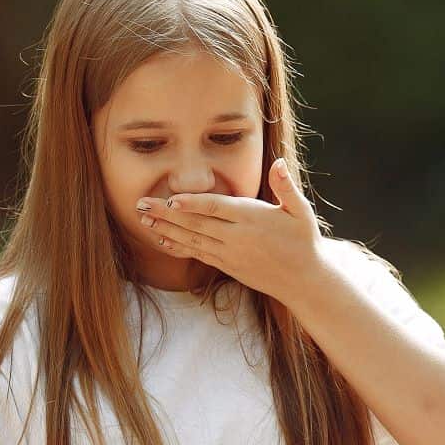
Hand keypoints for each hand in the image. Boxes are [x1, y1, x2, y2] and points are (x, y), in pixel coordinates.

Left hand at [135, 159, 324, 304]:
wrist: (305, 281)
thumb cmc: (303, 241)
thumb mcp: (301, 212)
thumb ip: (287, 187)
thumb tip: (278, 164)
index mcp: (252, 219)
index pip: (217, 208)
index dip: (192, 204)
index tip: (170, 199)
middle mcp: (237, 238)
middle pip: (196, 223)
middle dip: (166, 214)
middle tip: (140, 204)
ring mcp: (230, 254)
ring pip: (193, 240)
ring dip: (166, 229)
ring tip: (143, 220)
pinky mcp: (227, 266)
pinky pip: (198, 255)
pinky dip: (179, 247)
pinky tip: (162, 240)